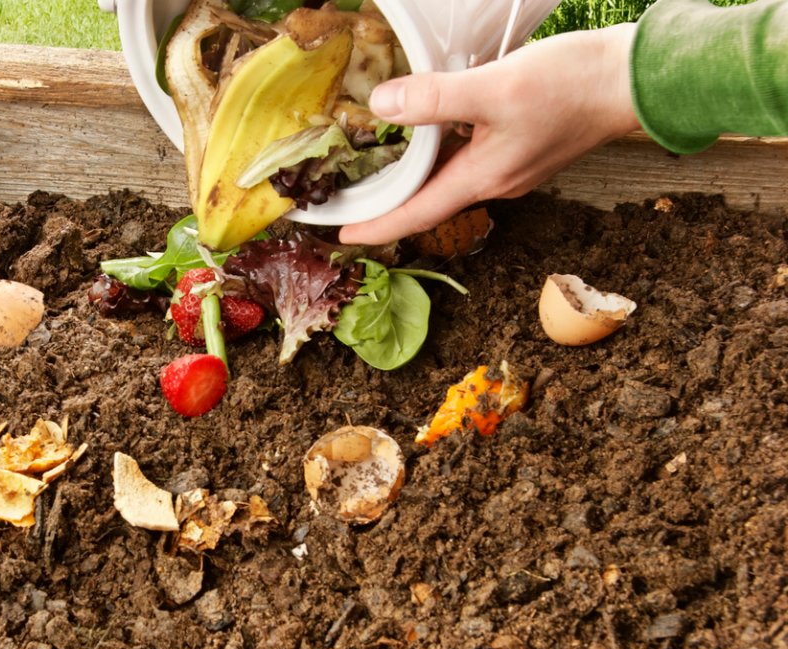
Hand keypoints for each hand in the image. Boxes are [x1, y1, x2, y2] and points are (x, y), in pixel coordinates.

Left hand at [340, 24, 640, 244]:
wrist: (639, 79)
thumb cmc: (574, 86)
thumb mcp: (495, 88)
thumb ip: (435, 98)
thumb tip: (382, 105)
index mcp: (484, 178)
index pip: (417, 214)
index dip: (377, 227)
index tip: (343, 236)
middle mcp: (496, 180)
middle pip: (429, 197)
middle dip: (389, 197)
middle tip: (349, 193)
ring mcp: (512, 164)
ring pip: (450, 171)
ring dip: (415, 167)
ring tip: (378, 157)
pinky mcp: (524, 143)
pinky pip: (470, 151)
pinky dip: (443, 142)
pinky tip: (431, 118)